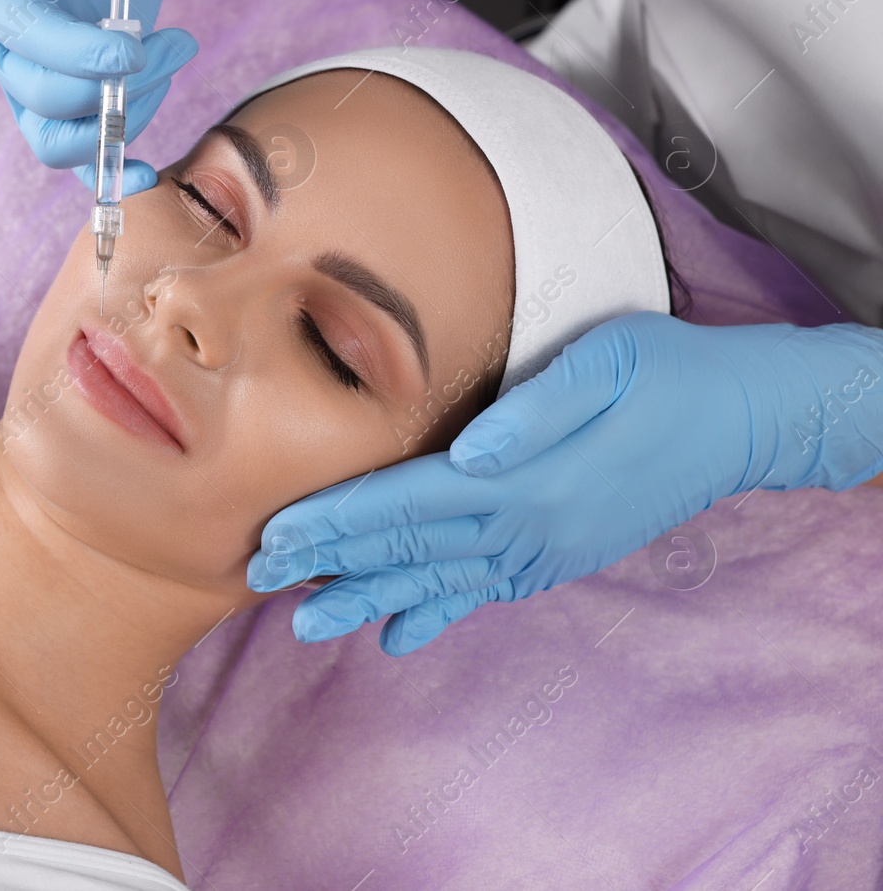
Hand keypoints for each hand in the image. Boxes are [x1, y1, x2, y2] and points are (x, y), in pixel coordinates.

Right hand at [0, 0, 217, 195]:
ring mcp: (26, 85)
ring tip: (173, 63)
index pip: (23, 42)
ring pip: (56, 141)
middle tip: (177, 41)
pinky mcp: (62, 107)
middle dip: (116, 84)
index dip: (79, 54)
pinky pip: (76, 162)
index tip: (134, 47)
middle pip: (41, 100)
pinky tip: (153, 172)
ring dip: (124, 120)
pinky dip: (111, 173)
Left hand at [248, 311, 882, 652]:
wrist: (743, 421)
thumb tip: (467, 450)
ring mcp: (543, 550)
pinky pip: (483, 593)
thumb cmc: (668, 373)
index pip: (404, 501)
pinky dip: (436, 614)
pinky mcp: (558, 556)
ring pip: (436, 580)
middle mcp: (525, 526)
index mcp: (522, 477)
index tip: (273, 534)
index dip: (334, 519)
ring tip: (306, 624)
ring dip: (368, 599)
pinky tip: (399, 636)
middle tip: (257, 576)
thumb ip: (532, 409)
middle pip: (406, 546)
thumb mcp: (605, 362)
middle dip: (328, 560)